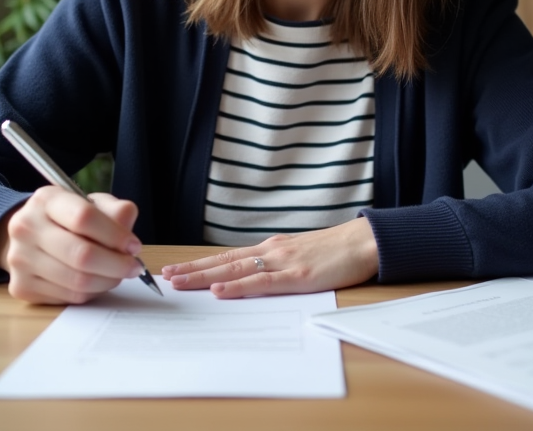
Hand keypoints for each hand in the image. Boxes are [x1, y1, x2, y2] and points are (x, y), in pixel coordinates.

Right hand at [0, 186, 145, 304]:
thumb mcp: (94, 204)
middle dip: (117, 265)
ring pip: (77, 281)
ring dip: (107, 281)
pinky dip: (92, 292)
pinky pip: (69, 296)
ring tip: (118, 274)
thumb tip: (127, 234)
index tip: (134, 245)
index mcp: (46, 199)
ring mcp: (20, 259)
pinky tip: (97, 281)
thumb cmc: (70, 219)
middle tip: (134, 267)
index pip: (84, 217)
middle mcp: (26, 227)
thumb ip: (115, 212)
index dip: (115, 235)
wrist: (31, 236)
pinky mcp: (22, 287)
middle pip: (81, 255)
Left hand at [161, 217, 378, 298]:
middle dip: (193, 270)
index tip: (176, 269)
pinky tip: (220, 290)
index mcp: (272, 248)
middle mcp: (272, 251)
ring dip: (205, 276)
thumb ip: (280, 265)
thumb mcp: (302, 255)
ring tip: (180, 282)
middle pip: (224, 262)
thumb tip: (257, 277)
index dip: (200, 264)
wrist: (366, 241)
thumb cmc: (338, 251)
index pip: (228, 257)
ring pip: (236, 270)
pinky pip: (263, 283)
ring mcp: (284, 263)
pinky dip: (238, 287)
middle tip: (165, 277)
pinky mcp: (299, 277)